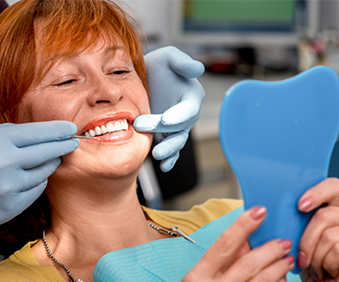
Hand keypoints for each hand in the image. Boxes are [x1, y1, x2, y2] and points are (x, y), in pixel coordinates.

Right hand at [0, 121, 78, 247]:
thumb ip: (4, 137)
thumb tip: (35, 134)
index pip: (36, 132)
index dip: (57, 130)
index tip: (69, 128)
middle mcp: (3, 162)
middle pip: (47, 150)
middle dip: (63, 145)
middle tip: (73, 142)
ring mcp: (9, 186)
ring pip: (44, 171)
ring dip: (50, 164)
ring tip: (51, 159)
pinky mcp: (12, 206)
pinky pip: (36, 189)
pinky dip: (38, 182)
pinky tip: (34, 178)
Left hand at [133, 46, 204, 171]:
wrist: (142, 78)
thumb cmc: (158, 65)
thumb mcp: (168, 57)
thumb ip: (182, 62)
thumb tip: (198, 69)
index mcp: (191, 96)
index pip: (189, 109)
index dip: (179, 115)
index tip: (166, 119)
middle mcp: (186, 114)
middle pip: (180, 127)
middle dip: (163, 130)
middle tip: (141, 126)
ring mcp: (176, 127)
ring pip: (176, 142)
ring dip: (168, 150)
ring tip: (156, 155)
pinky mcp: (165, 136)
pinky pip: (171, 150)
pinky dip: (169, 160)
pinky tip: (163, 167)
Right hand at [181, 207, 294, 281]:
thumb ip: (222, 260)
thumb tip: (246, 237)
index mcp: (196, 279)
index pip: (224, 245)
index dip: (243, 225)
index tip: (259, 211)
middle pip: (248, 263)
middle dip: (270, 249)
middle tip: (283, 241)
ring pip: (263, 280)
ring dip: (279, 266)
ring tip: (286, 258)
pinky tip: (281, 278)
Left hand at [297, 178, 338, 281]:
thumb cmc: (311, 268)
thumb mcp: (298, 241)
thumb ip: (295, 223)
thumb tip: (276, 212)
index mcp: (335, 210)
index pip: (332, 187)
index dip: (316, 193)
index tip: (300, 206)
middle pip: (324, 215)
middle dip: (306, 240)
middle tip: (303, 258)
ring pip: (329, 236)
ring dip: (316, 257)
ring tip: (318, 267)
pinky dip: (327, 264)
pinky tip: (330, 271)